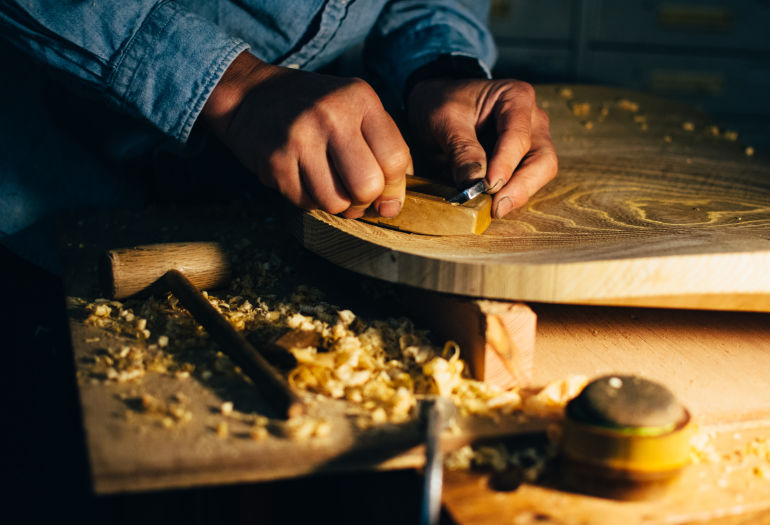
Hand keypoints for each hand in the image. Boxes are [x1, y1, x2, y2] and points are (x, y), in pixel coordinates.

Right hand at [201, 52, 410, 218]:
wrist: (252, 97)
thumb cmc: (315, 109)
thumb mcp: (356, 109)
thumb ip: (384, 147)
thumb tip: (395, 202)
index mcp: (360, 99)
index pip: (396, 159)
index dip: (395, 187)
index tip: (385, 193)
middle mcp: (332, 115)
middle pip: (368, 187)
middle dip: (365, 200)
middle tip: (355, 194)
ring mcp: (300, 139)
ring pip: (337, 203)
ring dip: (337, 205)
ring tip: (330, 187)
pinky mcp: (275, 162)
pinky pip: (307, 204)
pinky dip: (310, 201)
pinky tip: (305, 180)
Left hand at [407, 78, 556, 217]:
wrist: (434, 106)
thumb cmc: (441, 105)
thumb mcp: (443, 120)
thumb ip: (461, 149)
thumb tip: (475, 182)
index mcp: (516, 97)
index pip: (519, 136)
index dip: (505, 165)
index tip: (488, 186)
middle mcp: (532, 119)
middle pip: (542, 159)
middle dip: (521, 187)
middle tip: (496, 207)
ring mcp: (531, 141)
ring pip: (539, 175)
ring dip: (516, 194)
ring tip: (489, 207)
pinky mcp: (522, 162)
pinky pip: (523, 183)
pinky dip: (506, 195)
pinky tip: (485, 202)